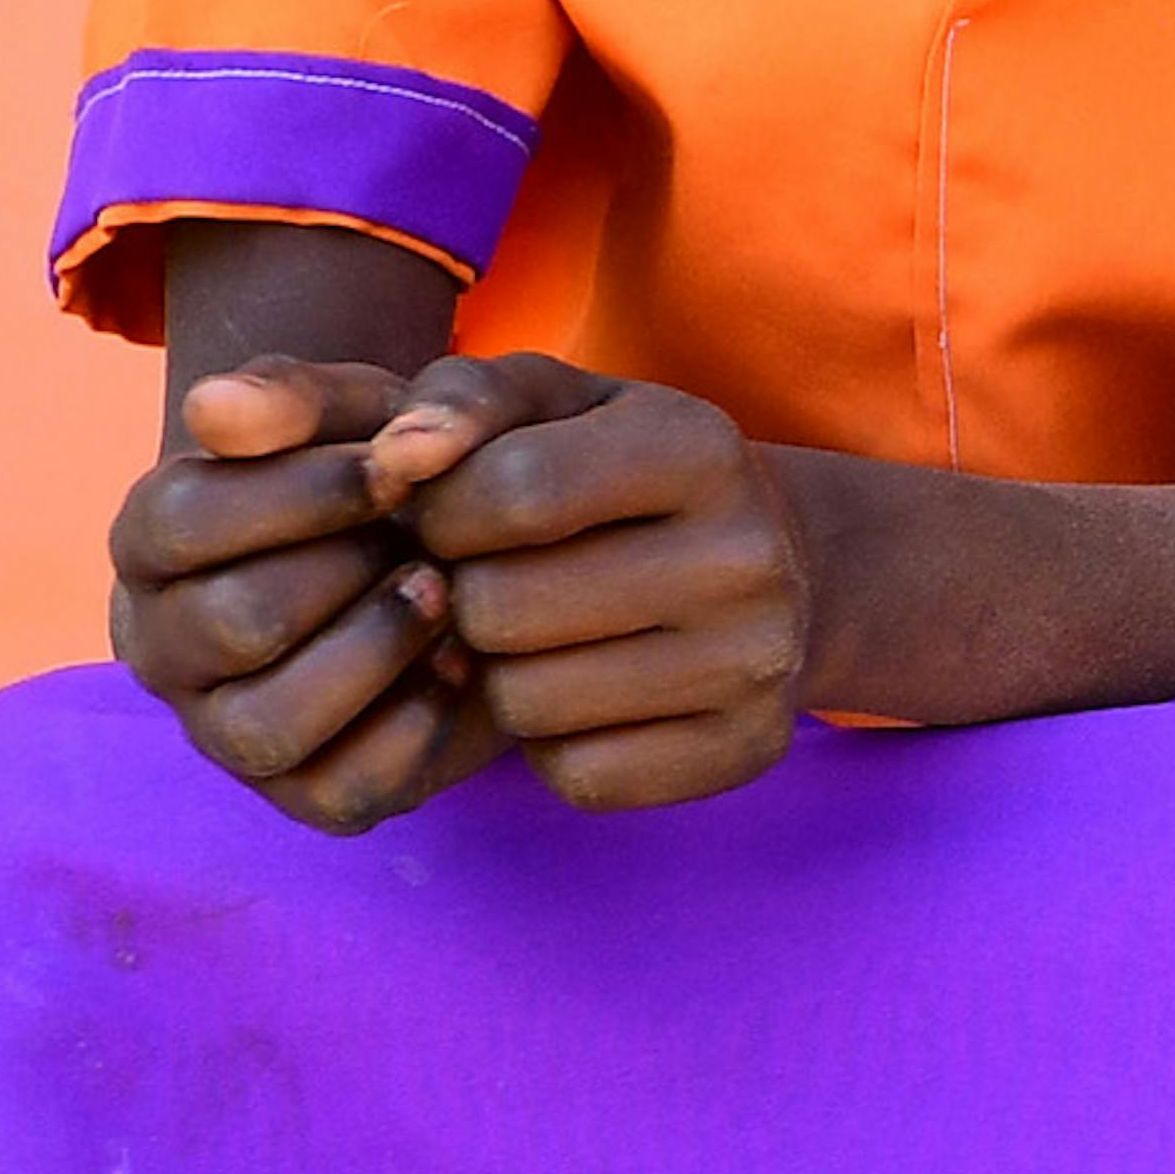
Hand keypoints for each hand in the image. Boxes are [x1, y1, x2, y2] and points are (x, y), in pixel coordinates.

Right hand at [108, 357, 501, 828]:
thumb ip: (290, 396)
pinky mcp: (304, 793)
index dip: (309, 492)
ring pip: (268, 724)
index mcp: (149, 540)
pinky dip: (416, 726)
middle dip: (351, 573)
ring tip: (443, 595)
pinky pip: (342, 790)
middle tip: (429, 541)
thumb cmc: (384, 468)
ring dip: (376, 653)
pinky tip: (462, 663)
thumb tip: (214, 408)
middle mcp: (161, 645)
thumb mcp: (354, 407)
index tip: (400, 468)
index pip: (186, 521)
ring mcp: (224, 729)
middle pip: (234, 624)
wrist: (464, 542)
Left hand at [360, 357, 817, 809]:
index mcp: (701, 448)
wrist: (777, 563)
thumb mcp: (552, 405)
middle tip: (496, 584)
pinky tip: (581, 694)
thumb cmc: (619, 473)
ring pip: (527, 703)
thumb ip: (460, 398)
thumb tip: (397, 458)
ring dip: (499, 676)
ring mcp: (757, 661)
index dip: (443, 512)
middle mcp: (748, 557)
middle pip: (503, 609)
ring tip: (537, 640)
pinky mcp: (746, 746)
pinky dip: (553, 745)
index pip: (510, 492)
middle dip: (466, 598)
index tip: (457, 516)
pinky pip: (579, 774)